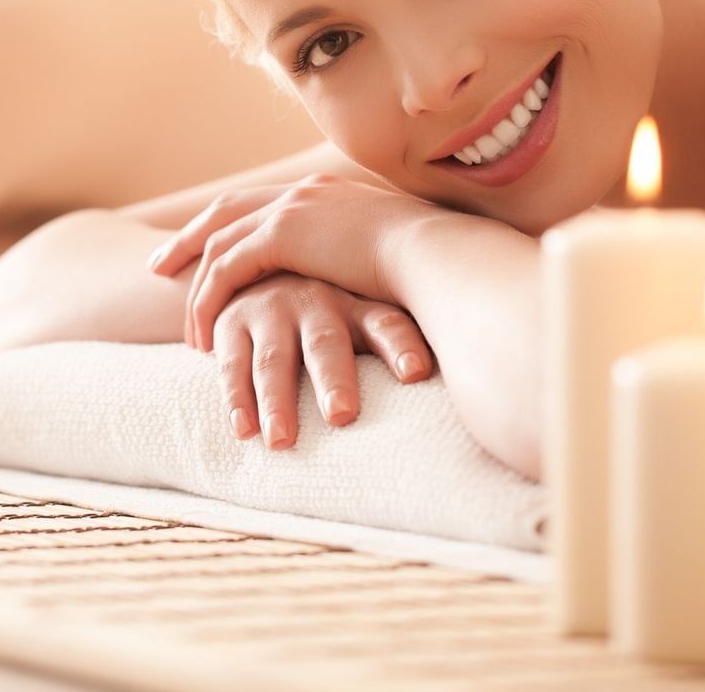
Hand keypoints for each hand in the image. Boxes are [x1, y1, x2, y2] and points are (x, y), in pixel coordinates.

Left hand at [148, 174, 431, 351]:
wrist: (436, 255)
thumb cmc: (429, 267)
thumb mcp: (391, 256)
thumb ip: (366, 260)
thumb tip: (371, 282)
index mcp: (323, 192)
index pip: (260, 205)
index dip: (227, 226)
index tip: (203, 248)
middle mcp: (300, 192)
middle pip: (224, 211)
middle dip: (187, 238)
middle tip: (159, 266)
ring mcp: (289, 208)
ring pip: (218, 243)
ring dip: (196, 285)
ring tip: (188, 326)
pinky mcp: (281, 236)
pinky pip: (226, 269)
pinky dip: (208, 301)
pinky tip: (203, 334)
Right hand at [213, 274, 433, 449]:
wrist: (266, 264)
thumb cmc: (334, 305)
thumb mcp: (370, 311)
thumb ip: (408, 341)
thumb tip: (471, 377)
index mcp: (358, 303)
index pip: (387, 323)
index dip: (402, 345)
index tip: (418, 372)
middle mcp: (316, 304)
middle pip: (326, 344)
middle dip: (334, 379)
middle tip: (342, 416)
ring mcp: (272, 311)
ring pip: (275, 360)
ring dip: (277, 400)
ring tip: (282, 440)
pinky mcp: (233, 323)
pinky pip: (233, 363)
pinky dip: (236, 399)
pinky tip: (243, 430)